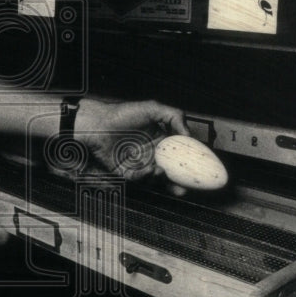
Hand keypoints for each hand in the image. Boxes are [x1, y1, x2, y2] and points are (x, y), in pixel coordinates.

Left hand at [72, 98, 190, 195]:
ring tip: (163, 172)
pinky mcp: (126, 173)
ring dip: (162, 179)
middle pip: (169, 172)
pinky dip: (145, 176)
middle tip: (186, 187)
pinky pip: (139, 179)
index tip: (198, 169)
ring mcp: (139, 164)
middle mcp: (151, 154)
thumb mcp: (153, 109)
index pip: (178, 155)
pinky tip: (150, 170)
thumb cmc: (122, 114)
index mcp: (160, 141)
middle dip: (179, 182)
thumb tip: (189, 134)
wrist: (97, 123)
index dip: (188, 163)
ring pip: (155, 178)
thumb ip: (174, 117)